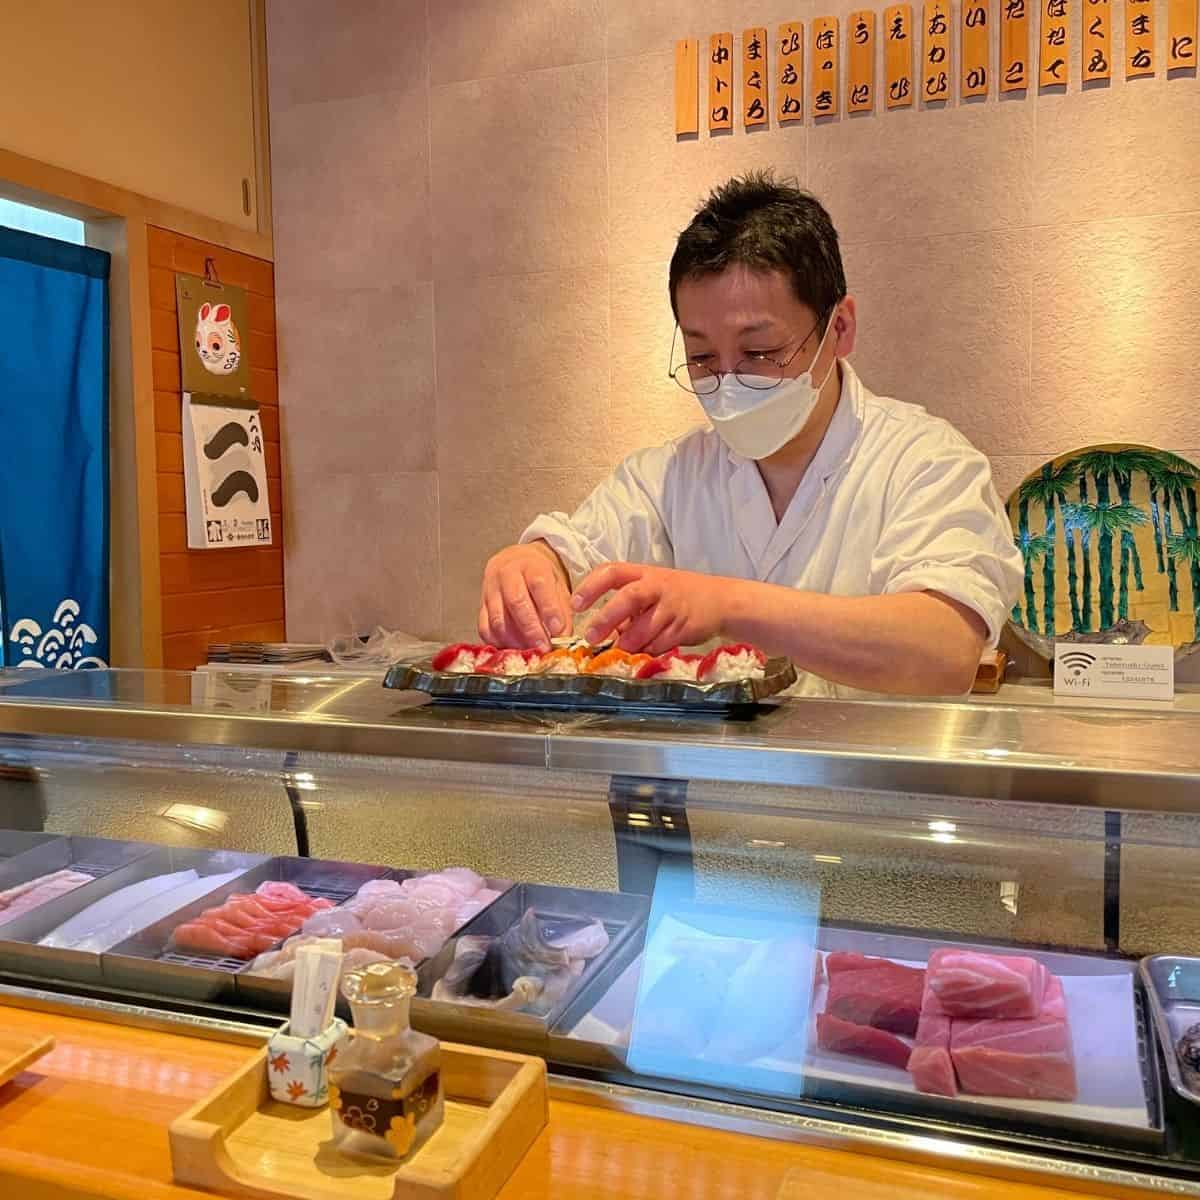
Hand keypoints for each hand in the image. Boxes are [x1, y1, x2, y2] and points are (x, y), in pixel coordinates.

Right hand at [479, 542, 571, 650]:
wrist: (516, 562)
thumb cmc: (539, 576)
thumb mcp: (558, 585)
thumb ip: (562, 610)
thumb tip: (563, 636)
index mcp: (530, 565)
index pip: (539, 585)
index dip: (549, 609)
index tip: (558, 631)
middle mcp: (506, 574)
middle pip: (516, 602)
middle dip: (531, 630)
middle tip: (544, 647)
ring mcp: (490, 590)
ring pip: (498, 619)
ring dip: (515, 641)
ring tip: (531, 652)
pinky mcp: (481, 606)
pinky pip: (485, 628)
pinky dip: (499, 643)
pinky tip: (513, 650)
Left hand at [572, 563, 728, 653]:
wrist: (719, 600)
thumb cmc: (676, 594)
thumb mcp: (650, 588)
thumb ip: (625, 605)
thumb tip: (599, 631)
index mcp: (642, 573)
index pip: (611, 572)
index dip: (591, 586)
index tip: (575, 604)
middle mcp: (657, 586)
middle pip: (628, 598)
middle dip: (606, 619)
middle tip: (590, 637)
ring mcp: (672, 607)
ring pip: (644, 627)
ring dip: (628, 642)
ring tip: (619, 650)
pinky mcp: (684, 626)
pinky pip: (660, 643)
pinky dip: (648, 651)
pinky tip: (644, 652)